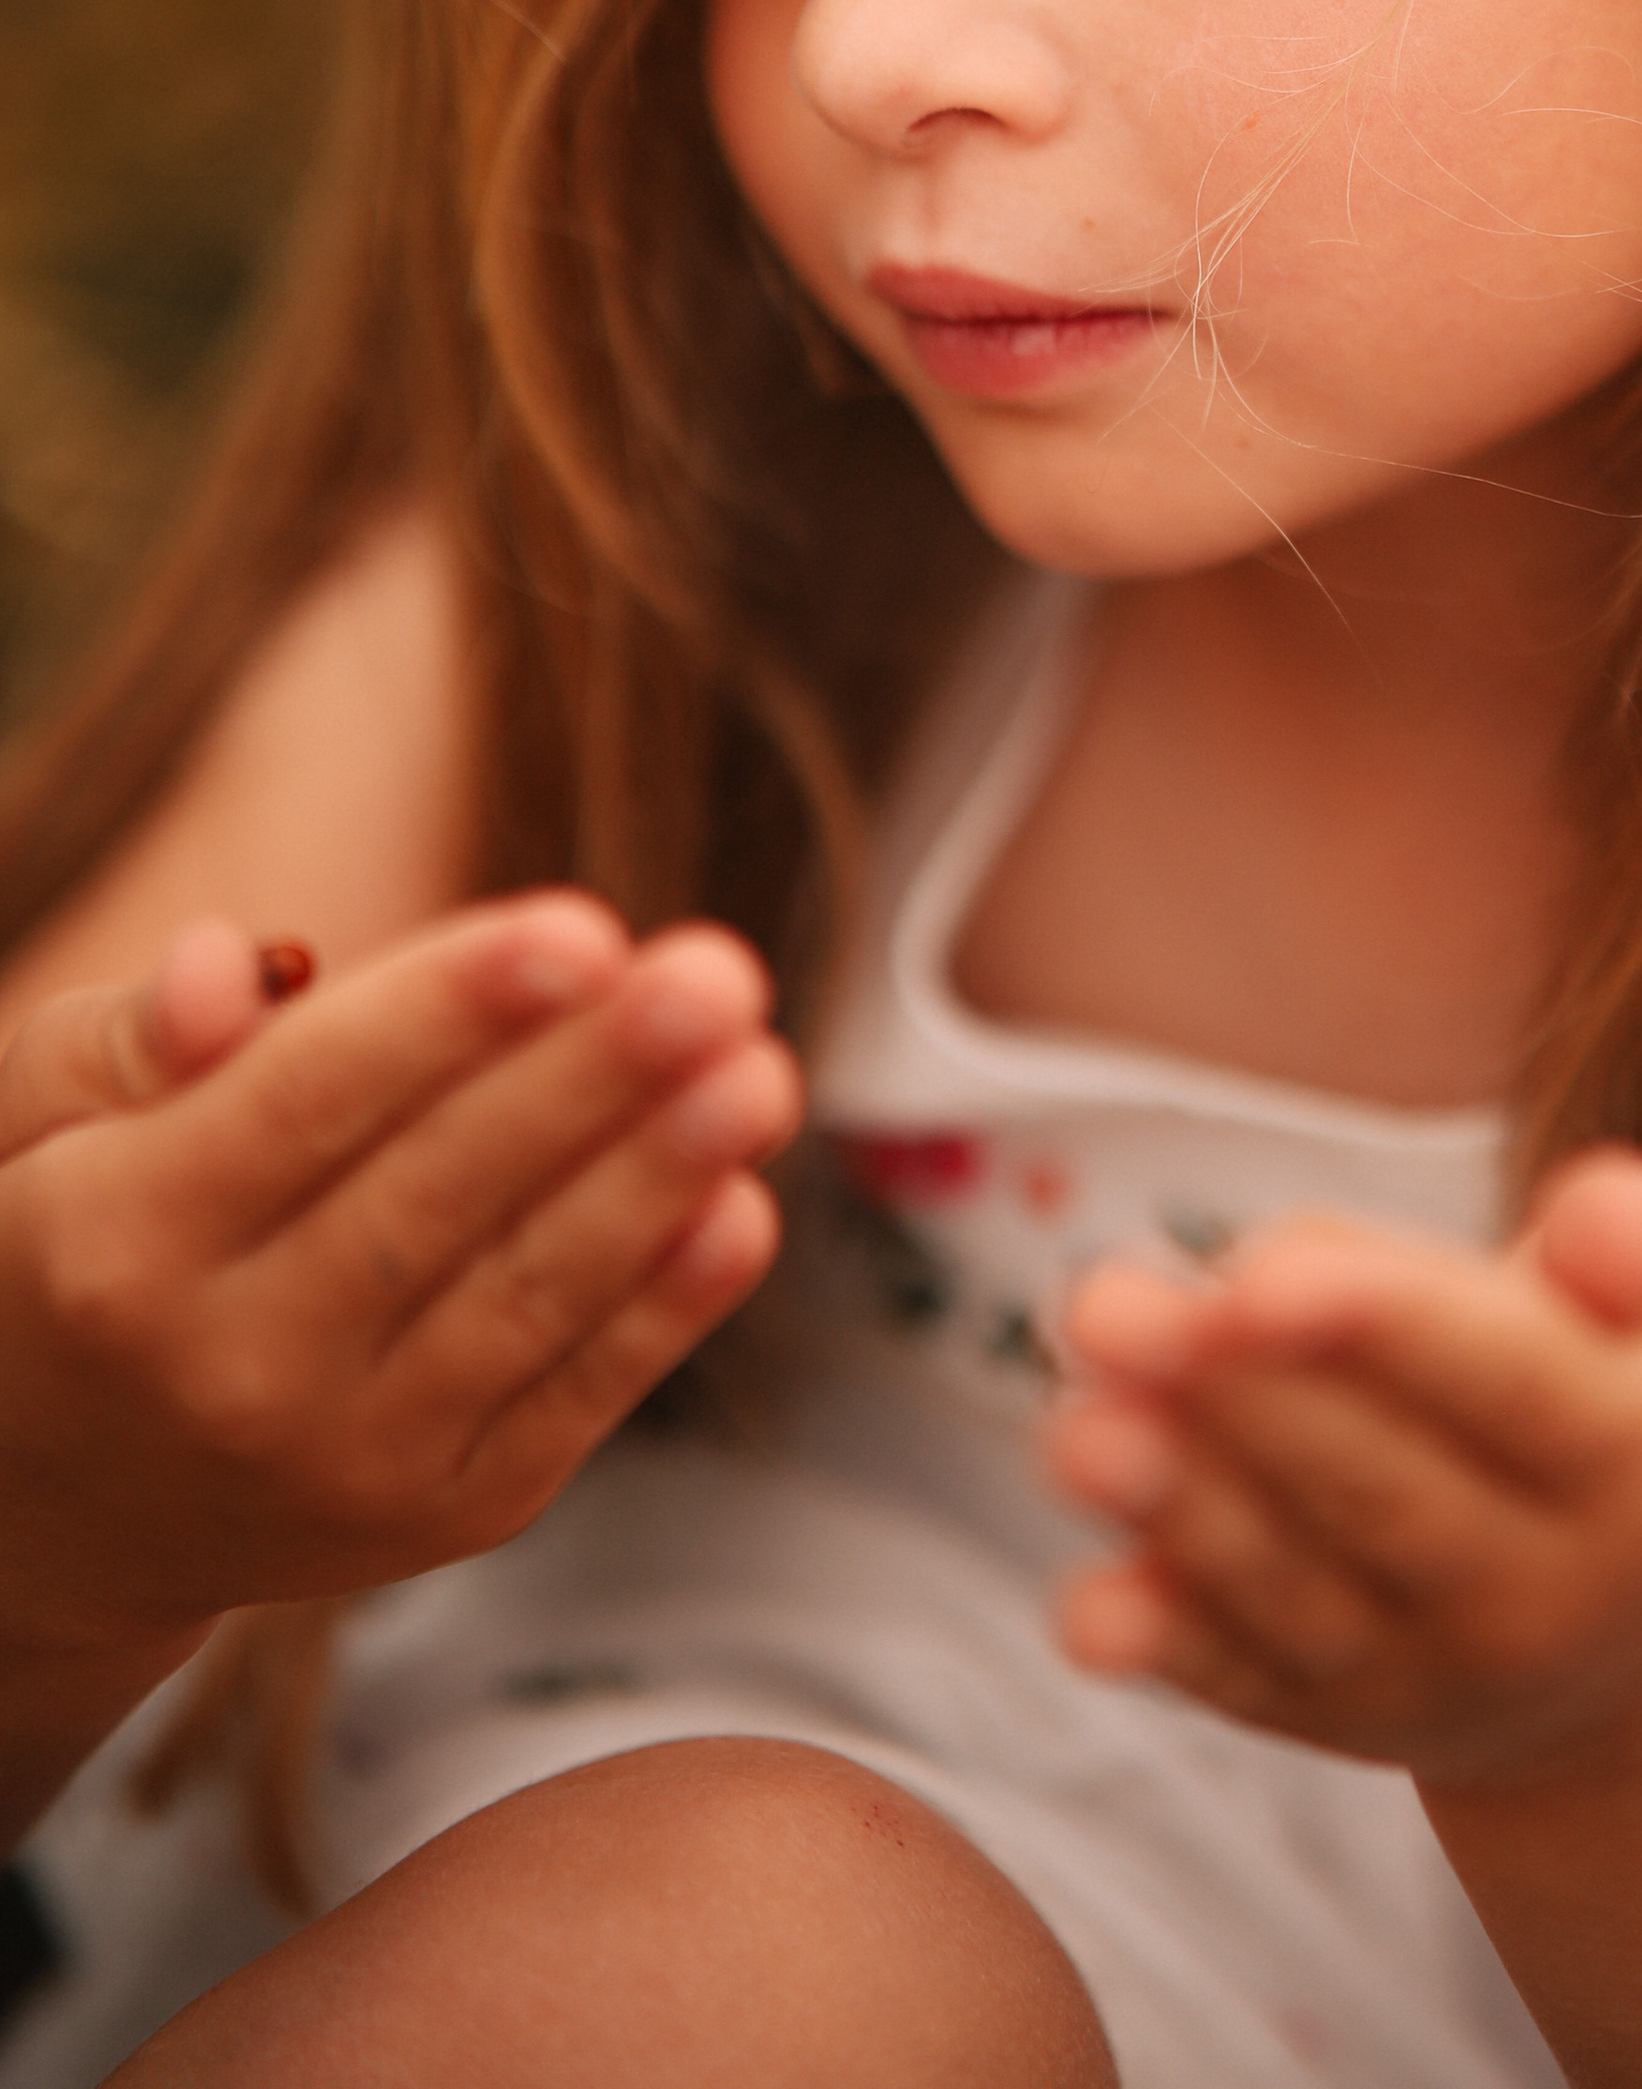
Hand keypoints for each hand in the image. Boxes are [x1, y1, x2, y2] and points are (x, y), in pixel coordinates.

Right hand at [0, 895, 800, 1666]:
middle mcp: (227, 1371)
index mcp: (117, 1244)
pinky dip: (664, 1308)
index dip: (449, 1016)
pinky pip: (569, 1397)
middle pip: (440, 1197)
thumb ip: (121, 1040)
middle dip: (593, 1081)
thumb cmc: (60, 1249)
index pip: (305, 1107)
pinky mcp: (439, 1519)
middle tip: (718, 974)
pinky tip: (740, 1205)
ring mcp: (340, 1463)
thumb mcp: (24, 1132)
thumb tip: (229, 966)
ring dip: (658, 1180)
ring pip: (524, 1300)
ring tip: (761, 1071)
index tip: (580, 929)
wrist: (52, 1513)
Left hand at [1043, 1148, 1641, 1795]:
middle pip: (1383, 1490)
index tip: (1261, 1275)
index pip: (1517, 1387)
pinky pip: (1253, 1681)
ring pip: (1303, 1590)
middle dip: (1236, 1400)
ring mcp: (1444, 1675)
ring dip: (1181, 1513)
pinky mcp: (1346, 1716)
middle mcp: (1555, 1596)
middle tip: (1106, 1306)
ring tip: (1079, 1434)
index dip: (1388, 1329)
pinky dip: (1172, 1647)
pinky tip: (1089, 1609)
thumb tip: (1596, 1225)